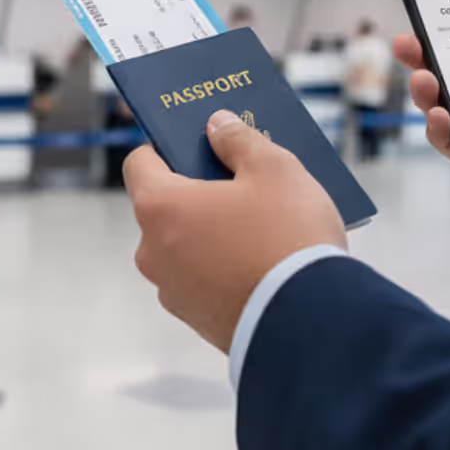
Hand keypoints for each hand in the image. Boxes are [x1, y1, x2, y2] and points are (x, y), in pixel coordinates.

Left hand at [125, 111, 346, 352]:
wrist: (310, 323)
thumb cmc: (287, 238)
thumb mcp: (274, 169)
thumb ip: (239, 139)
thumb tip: (217, 125)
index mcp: (159, 206)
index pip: (139, 163)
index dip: (166, 148)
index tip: (198, 145)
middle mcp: (153, 252)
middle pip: (166, 207)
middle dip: (199, 192)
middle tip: (243, 182)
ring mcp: (173, 291)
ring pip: (186, 246)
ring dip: (213, 233)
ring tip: (263, 226)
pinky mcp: (198, 321)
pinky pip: (205, 280)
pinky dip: (224, 268)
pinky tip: (264, 262)